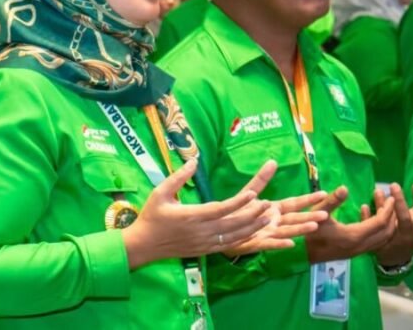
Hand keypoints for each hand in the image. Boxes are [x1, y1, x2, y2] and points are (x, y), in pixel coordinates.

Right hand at [122, 158, 273, 268]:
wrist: (144, 245)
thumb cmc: (151, 216)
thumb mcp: (160, 192)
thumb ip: (178, 177)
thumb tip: (194, 161)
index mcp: (190, 216)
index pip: (220, 209)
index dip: (238, 202)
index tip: (253, 194)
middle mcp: (200, 231)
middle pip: (232, 224)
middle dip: (252, 214)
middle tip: (268, 204)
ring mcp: (204, 243)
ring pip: (234, 236)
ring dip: (252, 227)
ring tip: (267, 217)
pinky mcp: (205, 250)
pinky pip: (229, 245)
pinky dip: (243, 238)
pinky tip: (253, 231)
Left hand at [225, 161, 328, 255]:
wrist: (219, 228)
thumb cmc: (237, 211)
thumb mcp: (249, 192)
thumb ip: (261, 179)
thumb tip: (273, 161)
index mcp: (274, 210)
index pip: (294, 204)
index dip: (308, 199)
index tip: (324, 194)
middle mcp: (274, 222)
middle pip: (294, 219)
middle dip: (309, 217)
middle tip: (325, 214)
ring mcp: (267, 234)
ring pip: (286, 231)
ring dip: (300, 229)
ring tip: (313, 226)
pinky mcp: (257, 243)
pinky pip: (270, 244)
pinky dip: (280, 244)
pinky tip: (291, 244)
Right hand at [305, 185, 396, 263]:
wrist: (304, 254)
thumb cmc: (310, 232)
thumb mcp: (318, 213)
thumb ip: (332, 201)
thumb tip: (345, 188)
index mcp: (355, 235)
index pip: (379, 222)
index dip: (387, 210)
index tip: (391, 198)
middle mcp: (361, 245)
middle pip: (386, 232)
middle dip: (392, 217)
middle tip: (393, 202)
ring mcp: (359, 250)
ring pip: (382, 239)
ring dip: (388, 225)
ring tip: (386, 210)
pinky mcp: (356, 252)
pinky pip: (375, 242)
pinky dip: (379, 231)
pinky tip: (369, 217)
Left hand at [373, 178, 412, 266]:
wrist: (397, 257)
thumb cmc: (410, 229)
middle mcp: (407, 234)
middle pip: (404, 219)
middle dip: (400, 203)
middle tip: (393, 185)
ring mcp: (392, 240)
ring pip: (386, 224)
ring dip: (381, 207)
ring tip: (378, 190)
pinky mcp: (377, 244)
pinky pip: (370, 231)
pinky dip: (366, 218)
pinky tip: (365, 206)